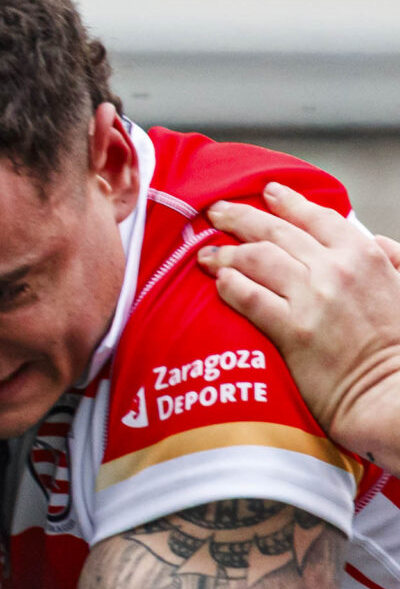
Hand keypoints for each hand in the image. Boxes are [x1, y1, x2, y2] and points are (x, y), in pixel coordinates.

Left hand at [203, 185, 399, 469]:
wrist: (395, 395)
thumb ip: (393, 262)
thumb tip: (380, 242)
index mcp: (364, 257)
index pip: (316, 217)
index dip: (287, 202)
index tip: (268, 193)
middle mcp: (335, 270)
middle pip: (275, 231)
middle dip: (240, 217)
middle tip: (217, 212)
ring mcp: (311, 299)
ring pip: (255, 258)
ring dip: (225, 252)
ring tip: (207, 253)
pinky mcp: (291, 330)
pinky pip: (249, 296)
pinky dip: (229, 285)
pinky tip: (219, 282)